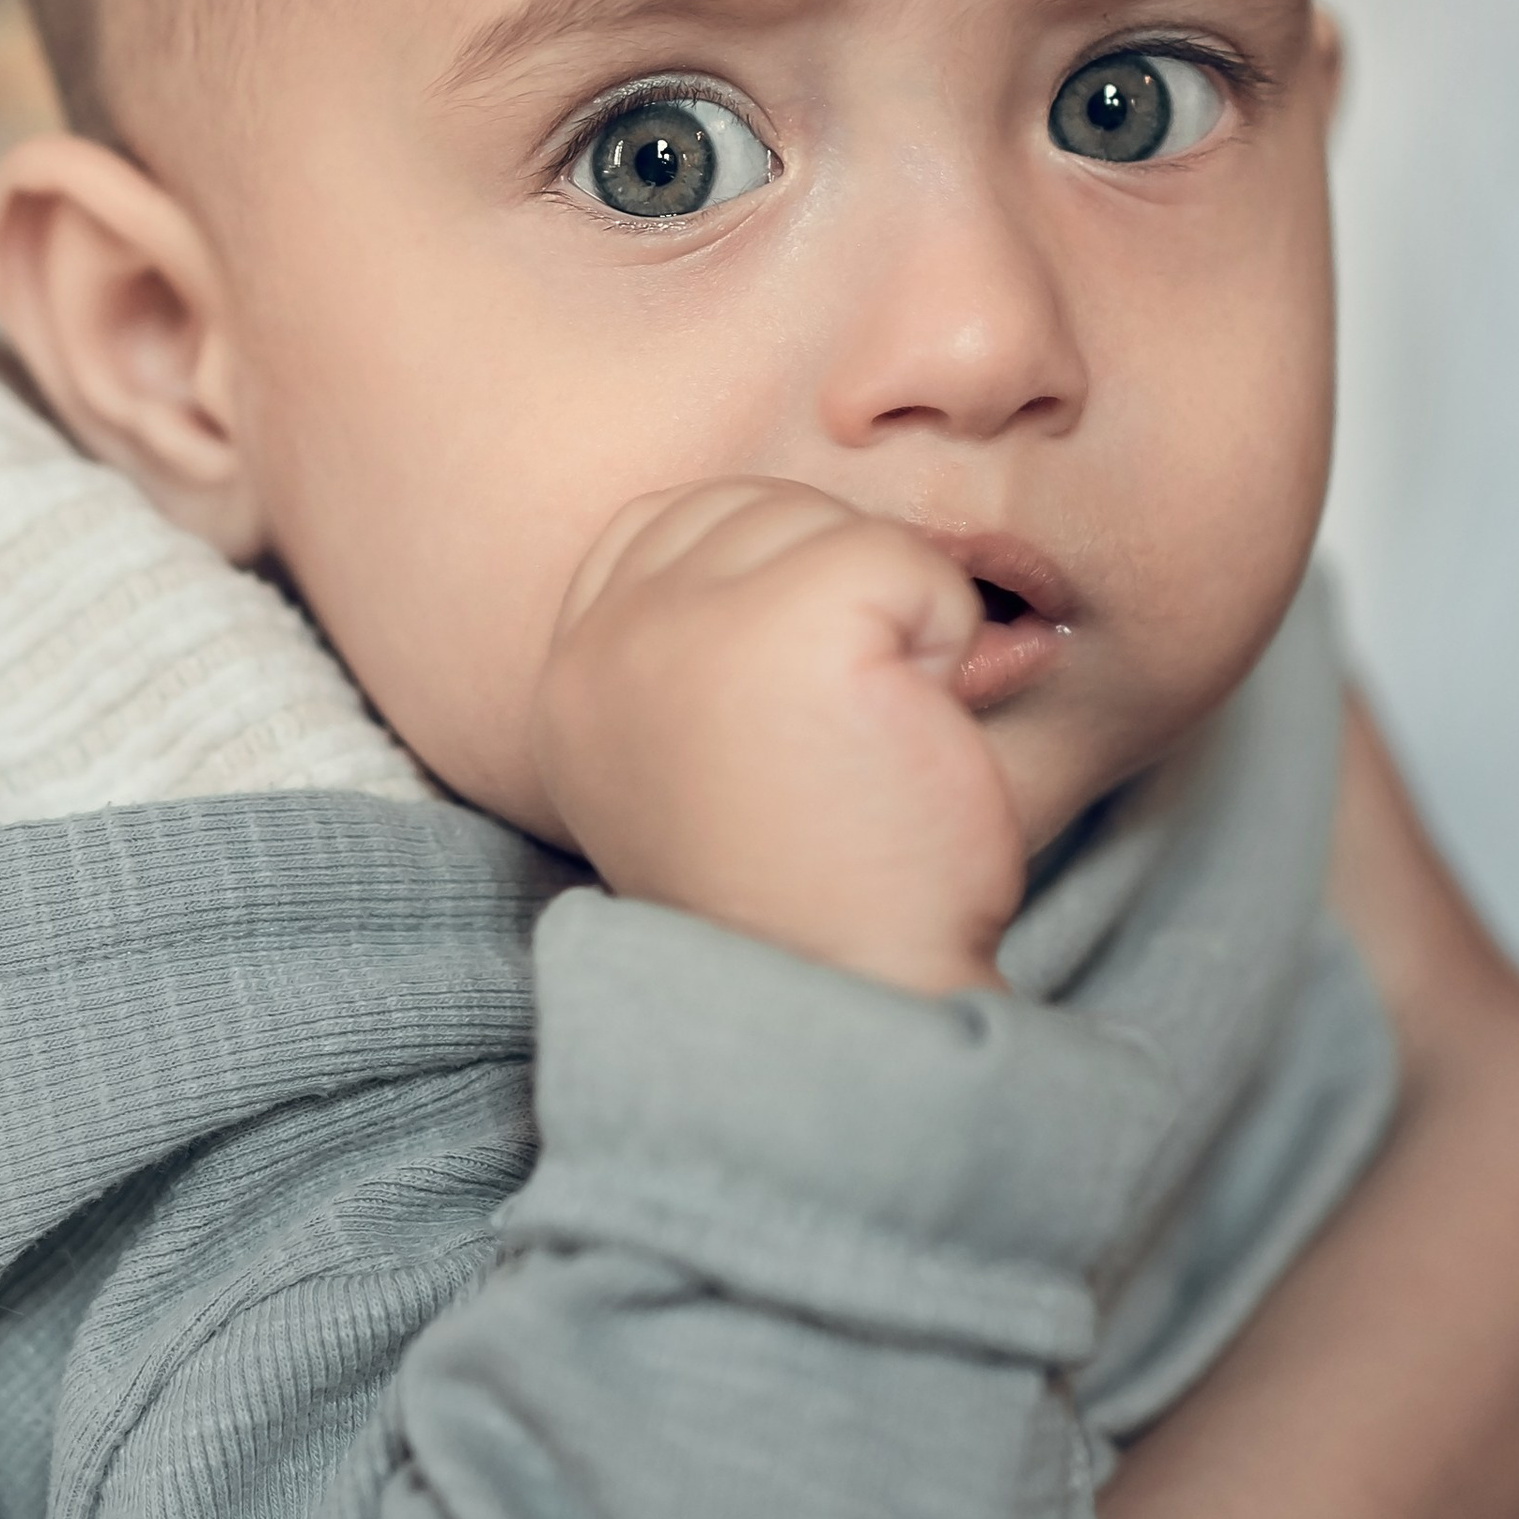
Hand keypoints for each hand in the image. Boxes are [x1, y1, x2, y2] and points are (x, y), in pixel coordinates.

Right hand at [533, 480, 1024, 993]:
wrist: (854, 1008)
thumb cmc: (817, 904)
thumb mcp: (705, 771)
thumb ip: (706, 657)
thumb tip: (831, 539)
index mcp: (570, 681)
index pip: (663, 527)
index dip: (766, 582)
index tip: (803, 699)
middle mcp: (606, 644)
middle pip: (754, 510)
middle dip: (837, 597)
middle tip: (852, 735)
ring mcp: (687, 628)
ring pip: (832, 525)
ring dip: (893, 620)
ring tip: (876, 738)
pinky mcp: (792, 626)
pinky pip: (908, 561)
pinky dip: (948, 638)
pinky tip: (917, 731)